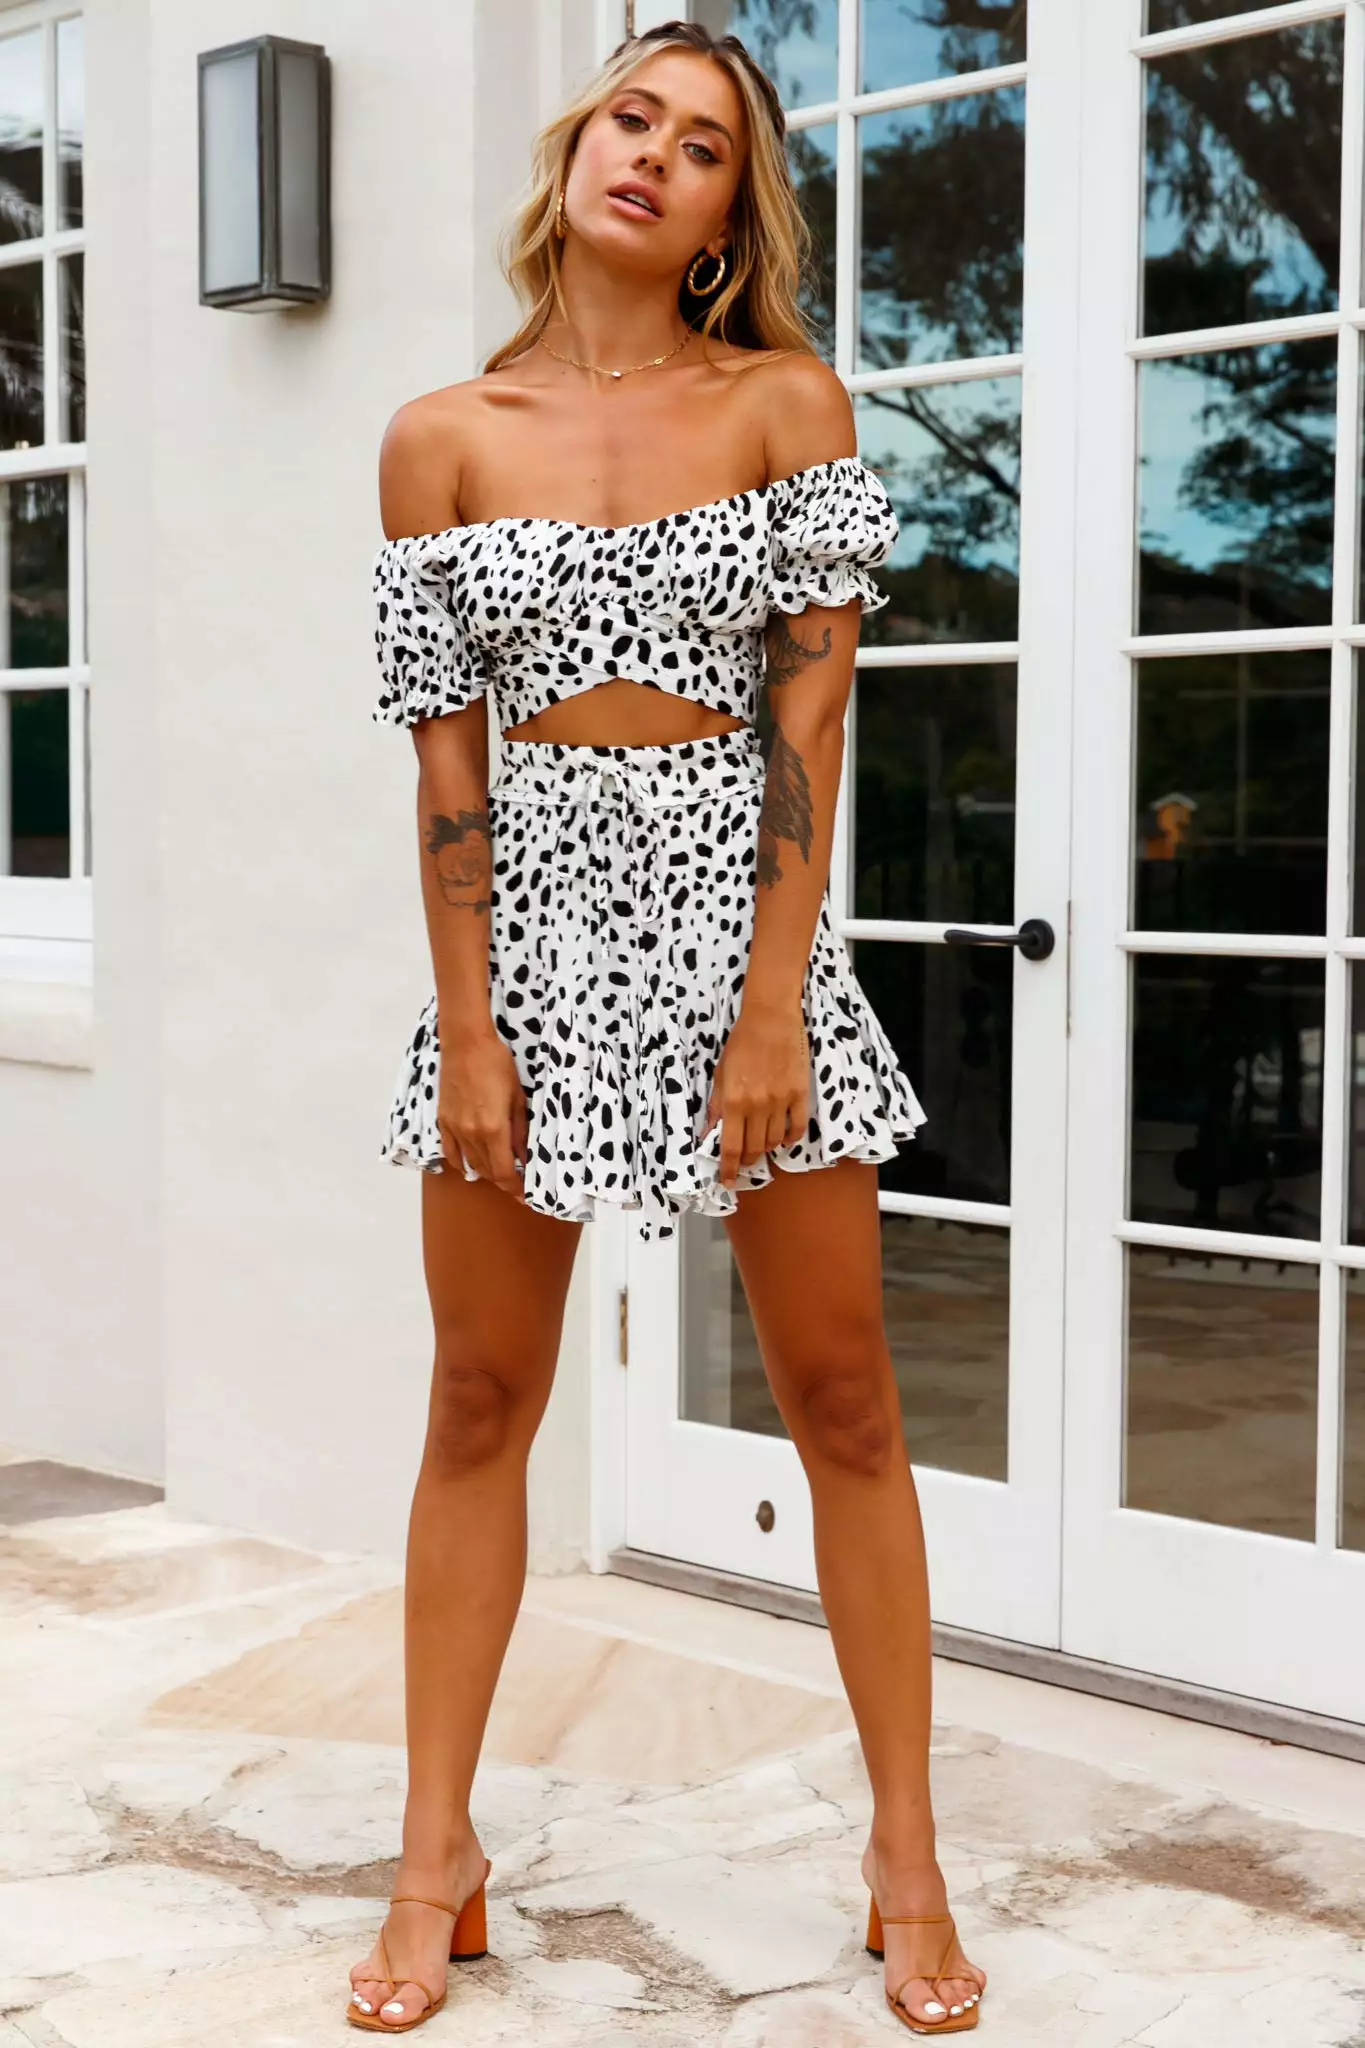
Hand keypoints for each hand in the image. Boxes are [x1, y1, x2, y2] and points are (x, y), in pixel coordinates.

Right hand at [437, 1023, 529, 1203]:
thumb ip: (520, 1133)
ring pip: (471, 1164)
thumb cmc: (497, 1065)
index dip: (516, 1189)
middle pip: (488, 1172)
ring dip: (487, 1172)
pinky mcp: (443, 1121)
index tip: (527, 1196)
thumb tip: (525, 1158)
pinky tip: (472, 1163)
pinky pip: (451, 1152)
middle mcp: (471, 1135)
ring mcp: (454, 1129)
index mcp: (493, 1130)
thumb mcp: (518, 1099)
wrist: (466, 1043)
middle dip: (505, 1181)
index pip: (505, 1173)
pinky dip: (463, 1162)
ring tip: (500, 1170)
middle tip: (519, 1182)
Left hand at [701, 1000, 810, 1190]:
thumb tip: (708, 1134)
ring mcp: (780, 1101)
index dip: (728, 1169)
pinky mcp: (800, 1094)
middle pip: (753, 1148)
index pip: (730, 1146)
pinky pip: (797, 1127)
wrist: (771, 1018)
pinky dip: (789, 1138)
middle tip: (743, 1160)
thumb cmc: (742, 1043)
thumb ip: (716, 1106)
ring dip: (765, 1148)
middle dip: (746, 1159)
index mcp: (733, 1101)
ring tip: (760, 1143)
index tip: (727, 1181)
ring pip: (774, 1141)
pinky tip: (783, 1138)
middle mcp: (757, 1105)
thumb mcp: (720, 1074)